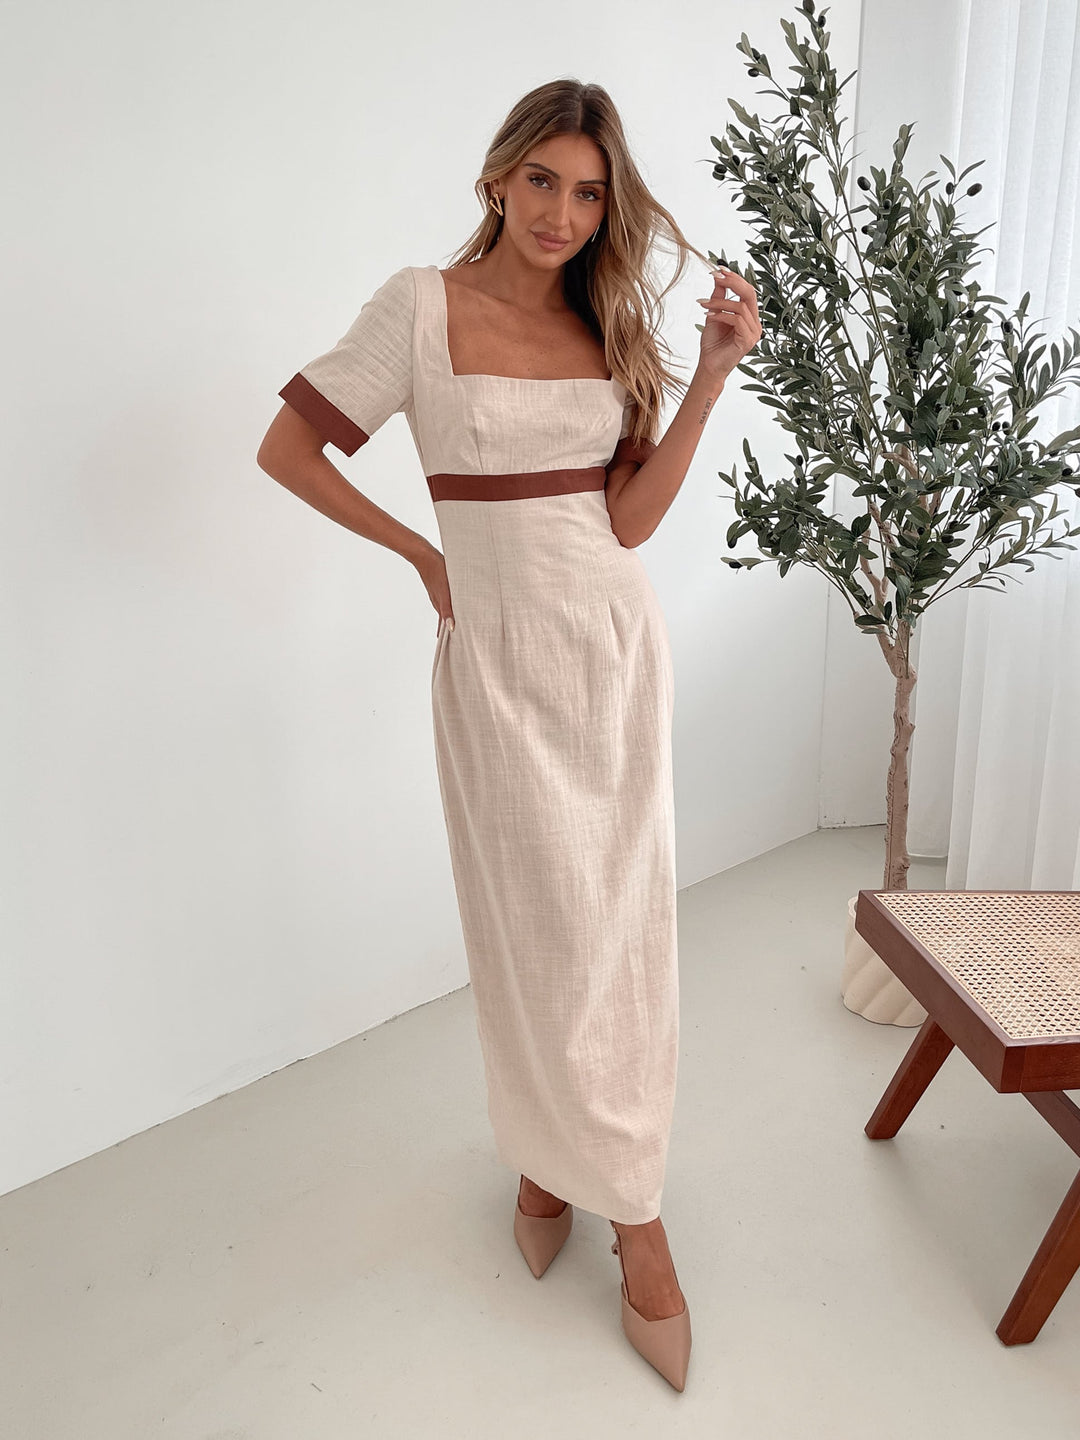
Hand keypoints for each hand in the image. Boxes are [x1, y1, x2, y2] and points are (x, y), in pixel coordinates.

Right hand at [414, 546, 454, 633]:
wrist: (423, 555)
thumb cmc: (436, 571)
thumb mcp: (444, 593)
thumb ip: (448, 610)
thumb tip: (451, 627)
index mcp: (440, 605)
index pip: (444, 626)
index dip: (448, 636)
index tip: (453, 647)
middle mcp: (438, 601)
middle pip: (444, 620)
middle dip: (449, 630)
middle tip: (455, 640)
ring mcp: (437, 593)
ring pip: (445, 610)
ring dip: (450, 619)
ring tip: (454, 626)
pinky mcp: (438, 585)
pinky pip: (445, 600)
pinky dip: (449, 607)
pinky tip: (452, 604)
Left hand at [696, 266, 761, 387]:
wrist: (709, 366)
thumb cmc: (713, 343)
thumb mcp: (714, 314)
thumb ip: (719, 296)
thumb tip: (719, 275)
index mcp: (750, 316)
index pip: (747, 291)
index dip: (735, 278)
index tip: (718, 269)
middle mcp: (755, 323)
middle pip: (750, 294)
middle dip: (733, 282)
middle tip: (717, 275)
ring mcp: (754, 332)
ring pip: (741, 307)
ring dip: (720, 303)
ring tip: (703, 305)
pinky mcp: (748, 341)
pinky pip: (737, 320)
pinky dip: (721, 315)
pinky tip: (708, 317)